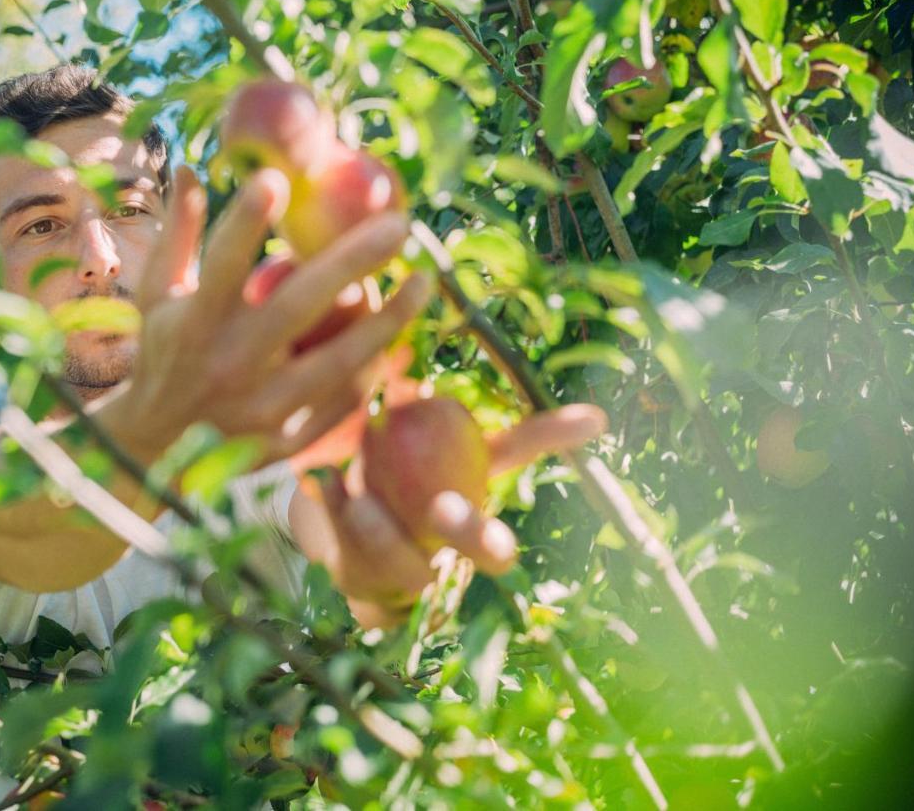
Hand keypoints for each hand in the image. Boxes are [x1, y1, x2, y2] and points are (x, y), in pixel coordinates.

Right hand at [113, 166, 431, 464]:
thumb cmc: (163, 353)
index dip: (244, 223)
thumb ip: (178, 234)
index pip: (220, 266)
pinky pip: (339, 404)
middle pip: (297, 308)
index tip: (275, 179)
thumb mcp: (157, 295)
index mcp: (191, 324)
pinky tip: (393, 341)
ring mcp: (257, 409)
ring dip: (385, 323)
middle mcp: (227, 365)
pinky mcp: (282, 444)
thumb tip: (190, 167)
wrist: (154, 449)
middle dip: (350, 263)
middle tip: (397, 225)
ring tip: (423, 283)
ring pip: (335, 364)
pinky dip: (367, 372)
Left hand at [292, 404, 607, 627]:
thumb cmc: (384, 469)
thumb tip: (442, 329)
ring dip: (383, 531)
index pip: (521, 455)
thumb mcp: (404, 428)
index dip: (555, 436)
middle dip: (472, 531)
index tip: (591, 416)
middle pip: (490, 551)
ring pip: (411, 568)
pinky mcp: (365, 585)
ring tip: (353, 491)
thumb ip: (425, 395)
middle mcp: (457, 543)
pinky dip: (334, 520)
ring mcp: (415, 572)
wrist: (337, 529)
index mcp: (473, 487)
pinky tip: (321, 484)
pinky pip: (351, 559)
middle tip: (441, 506)